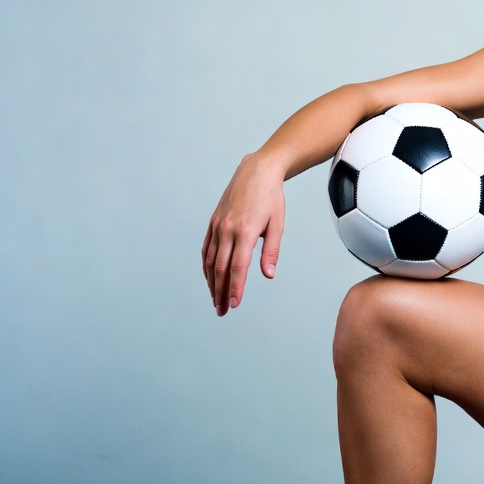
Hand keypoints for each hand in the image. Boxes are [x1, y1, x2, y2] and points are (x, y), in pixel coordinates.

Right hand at [202, 154, 286, 315]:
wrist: (256, 171)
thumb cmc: (271, 198)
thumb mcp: (277, 223)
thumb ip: (271, 250)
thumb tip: (268, 275)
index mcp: (245, 231)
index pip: (237, 267)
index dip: (235, 288)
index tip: (234, 304)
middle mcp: (227, 229)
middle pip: (220, 268)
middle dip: (220, 292)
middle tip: (222, 311)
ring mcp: (217, 225)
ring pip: (210, 260)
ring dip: (211, 283)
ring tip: (215, 300)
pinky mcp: (213, 222)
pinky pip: (206, 248)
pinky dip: (206, 266)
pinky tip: (210, 278)